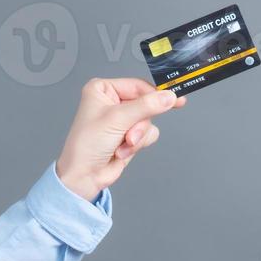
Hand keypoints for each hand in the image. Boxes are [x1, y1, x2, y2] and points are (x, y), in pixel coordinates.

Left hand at [54, 77, 184, 200]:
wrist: (84, 175)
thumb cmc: (87, 144)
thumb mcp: (117, 119)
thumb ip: (146, 106)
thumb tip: (168, 97)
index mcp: (102, 89)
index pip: (137, 85)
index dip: (155, 94)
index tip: (175, 99)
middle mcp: (112, 102)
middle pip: (146, 104)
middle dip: (139, 123)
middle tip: (130, 134)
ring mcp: (122, 119)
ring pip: (148, 121)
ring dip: (137, 136)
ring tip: (122, 144)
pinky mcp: (129, 134)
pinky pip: (148, 134)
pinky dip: (138, 144)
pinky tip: (121, 151)